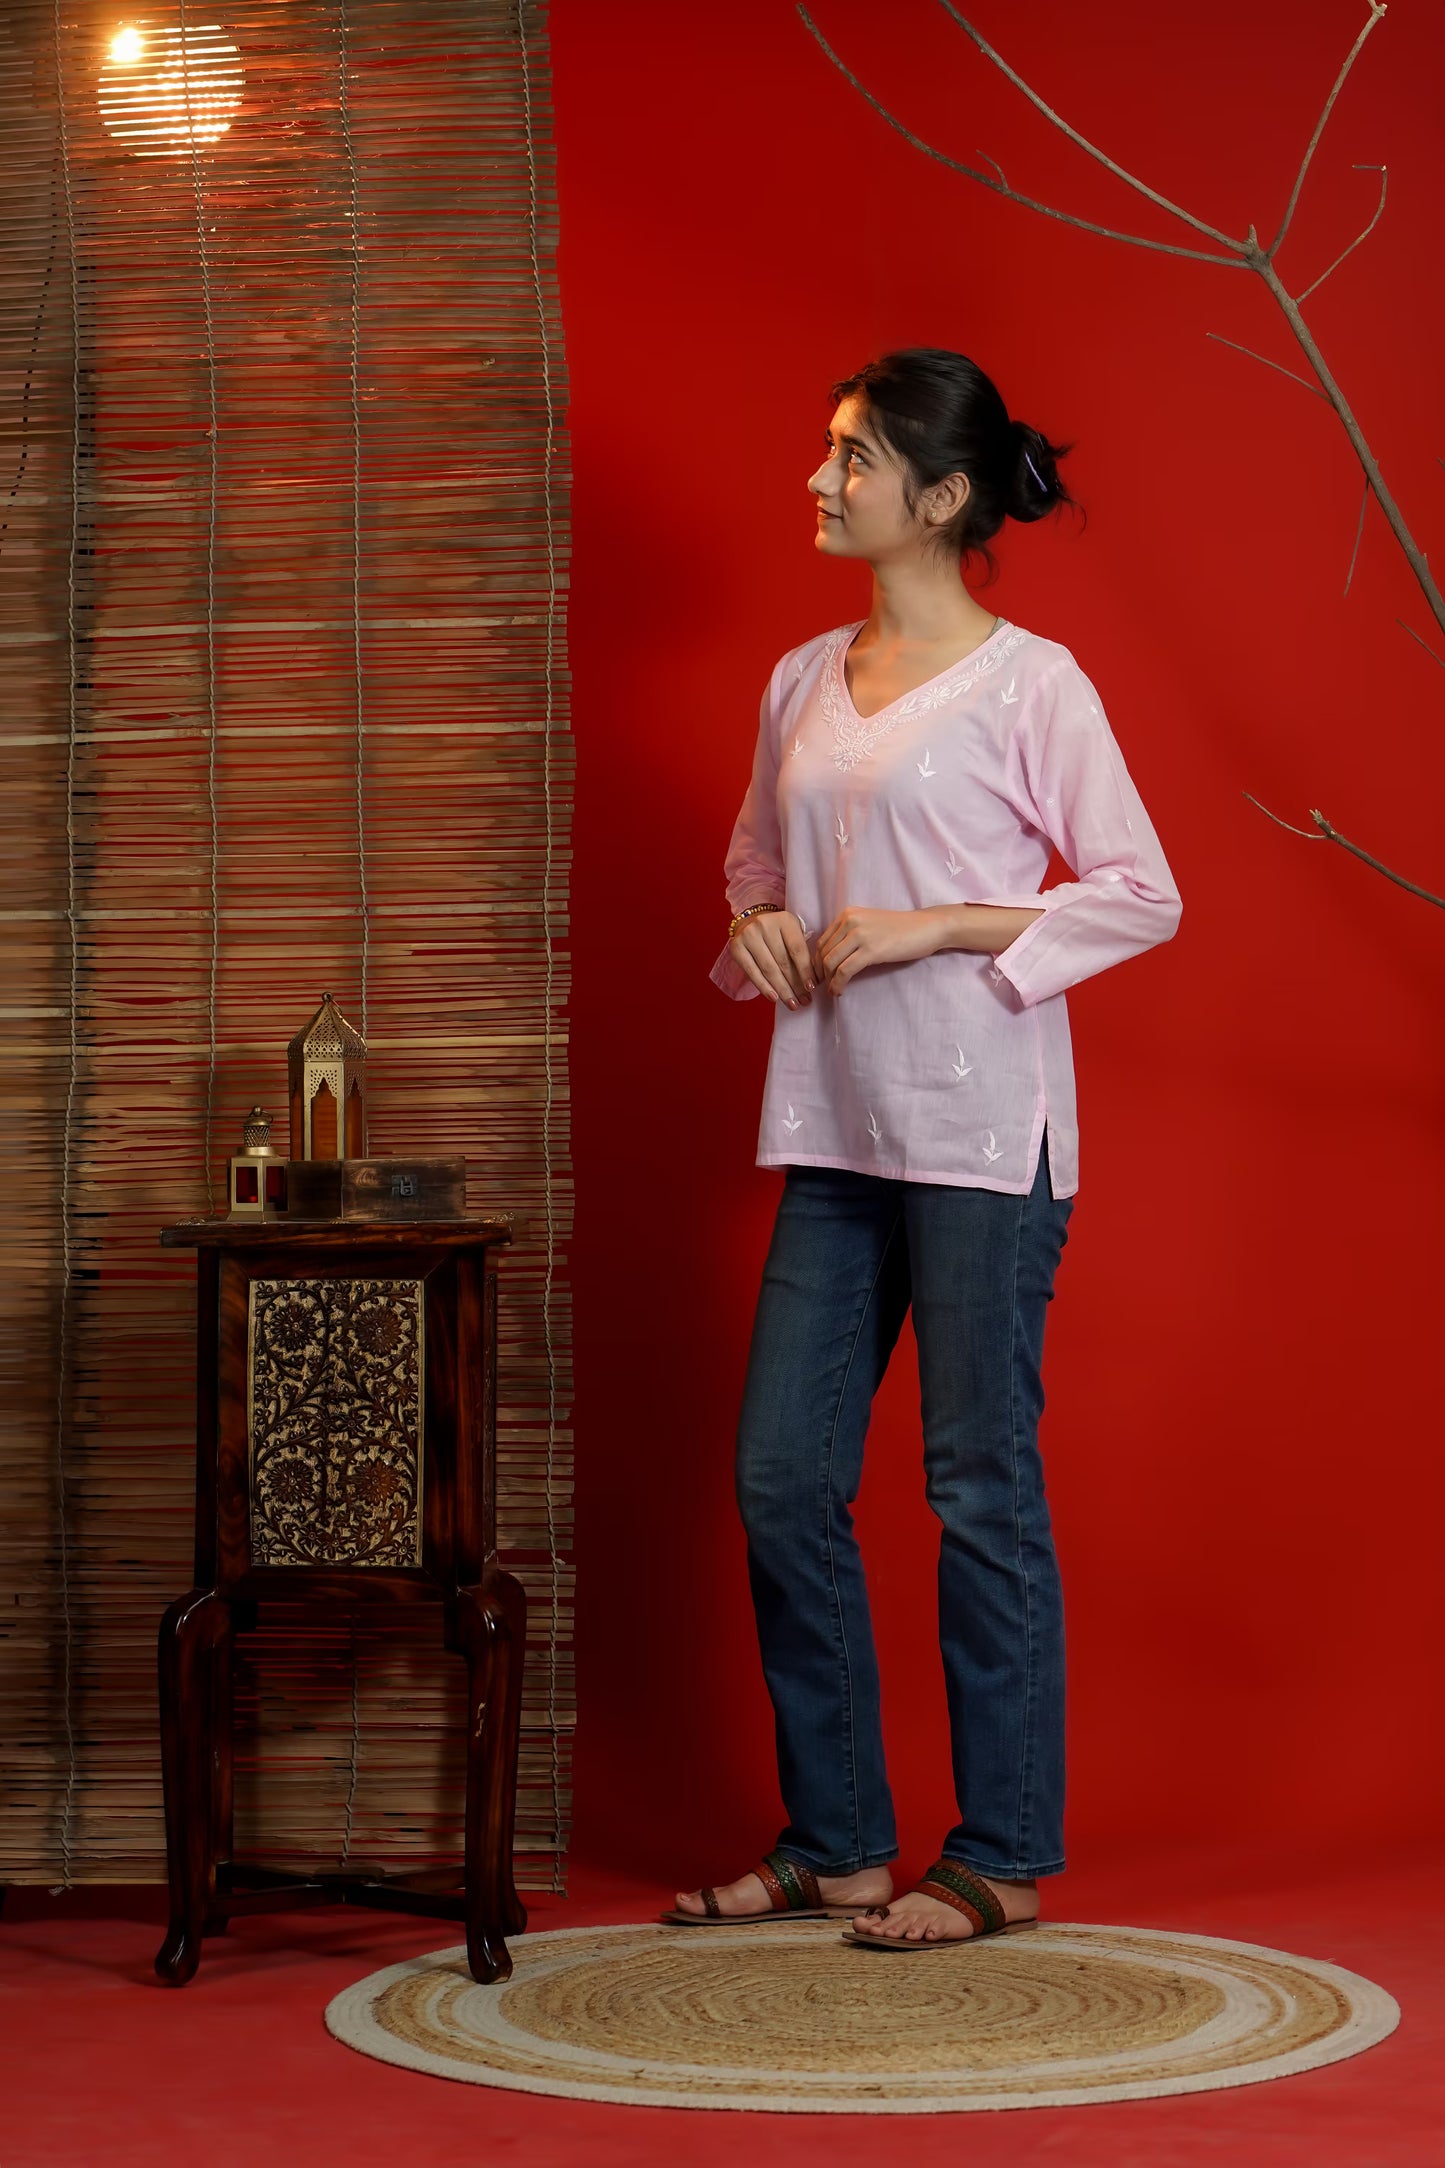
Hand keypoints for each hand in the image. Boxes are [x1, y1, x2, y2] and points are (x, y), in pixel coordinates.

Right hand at [729, 909, 814, 1006]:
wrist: (750, 921)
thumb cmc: (777, 932)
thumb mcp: (792, 933)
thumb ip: (801, 952)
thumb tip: (811, 983)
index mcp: (785, 920)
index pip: (797, 950)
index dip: (805, 971)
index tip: (812, 988)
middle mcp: (765, 925)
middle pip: (783, 962)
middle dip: (795, 985)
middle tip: (804, 1001)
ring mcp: (748, 936)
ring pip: (769, 970)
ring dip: (782, 990)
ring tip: (792, 1003)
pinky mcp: (736, 947)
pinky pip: (752, 972)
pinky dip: (764, 987)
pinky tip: (774, 998)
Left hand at [813, 906, 943, 992]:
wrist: (926, 927)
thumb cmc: (901, 929)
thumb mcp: (869, 924)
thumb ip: (850, 934)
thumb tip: (831, 957)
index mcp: (848, 914)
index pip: (822, 941)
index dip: (817, 962)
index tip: (822, 976)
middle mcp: (850, 921)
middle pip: (823, 953)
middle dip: (821, 973)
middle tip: (824, 987)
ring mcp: (860, 934)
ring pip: (830, 962)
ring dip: (828, 981)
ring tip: (832, 990)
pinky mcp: (871, 950)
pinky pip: (844, 971)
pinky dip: (838, 984)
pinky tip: (839, 991)